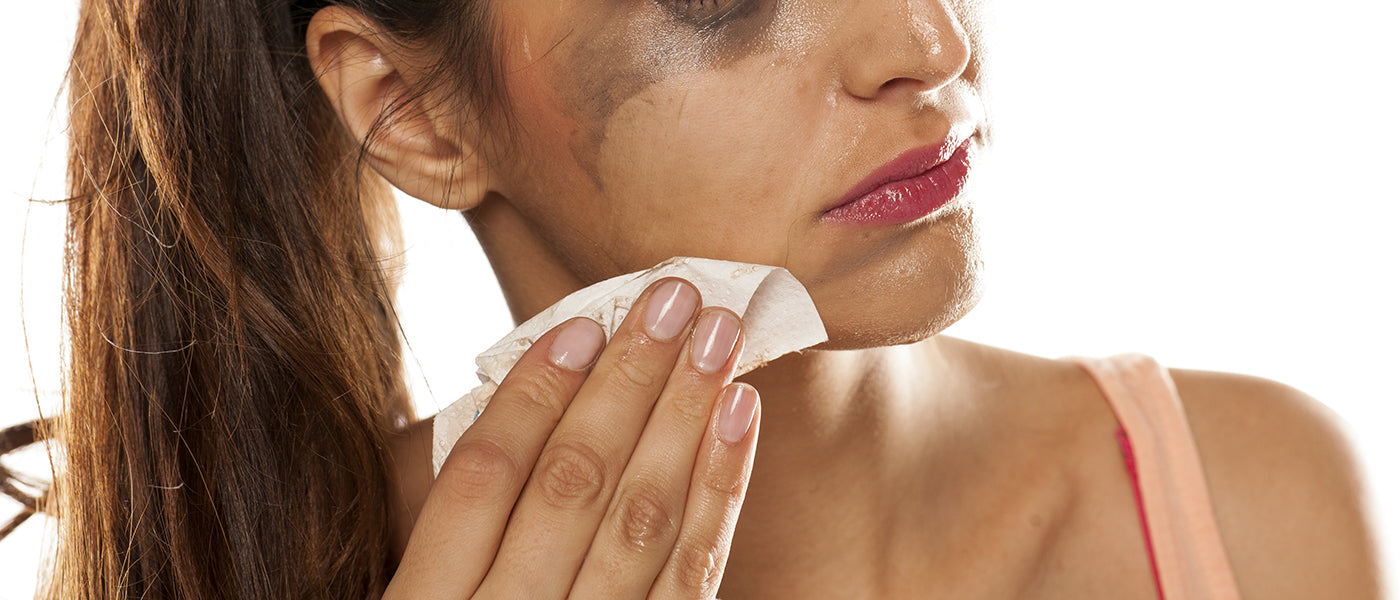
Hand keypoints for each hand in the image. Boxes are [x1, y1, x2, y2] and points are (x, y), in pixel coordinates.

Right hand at [388, 278, 759, 598]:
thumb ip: (456, 537)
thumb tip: (519, 412)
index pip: (484, 479)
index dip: (534, 394)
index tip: (580, 324)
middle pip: (572, 484)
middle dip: (629, 381)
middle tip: (672, 295)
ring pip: (641, 520)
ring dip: (684, 415)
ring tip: (718, 335)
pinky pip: (695, 573)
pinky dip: (721, 488)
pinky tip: (738, 419)